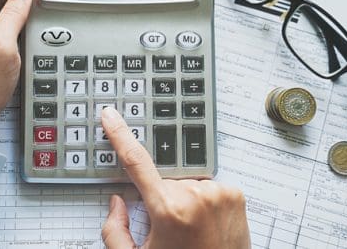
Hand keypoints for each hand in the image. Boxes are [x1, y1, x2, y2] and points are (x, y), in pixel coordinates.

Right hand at [101, 107, 250, 248]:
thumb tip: (117, 201)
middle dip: (160, 198)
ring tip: (192, 229)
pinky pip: (206, 187)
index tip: (111, 115)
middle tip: (171, 228)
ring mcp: (218, 192)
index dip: (120, 135)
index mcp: (168, 210)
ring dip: (183, 199)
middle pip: (163, 181)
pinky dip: (201, 201)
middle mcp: (195, 195)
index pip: (136, 162)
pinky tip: (206, 223)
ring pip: (185, 184)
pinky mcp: (235, 193)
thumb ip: (115, 231)